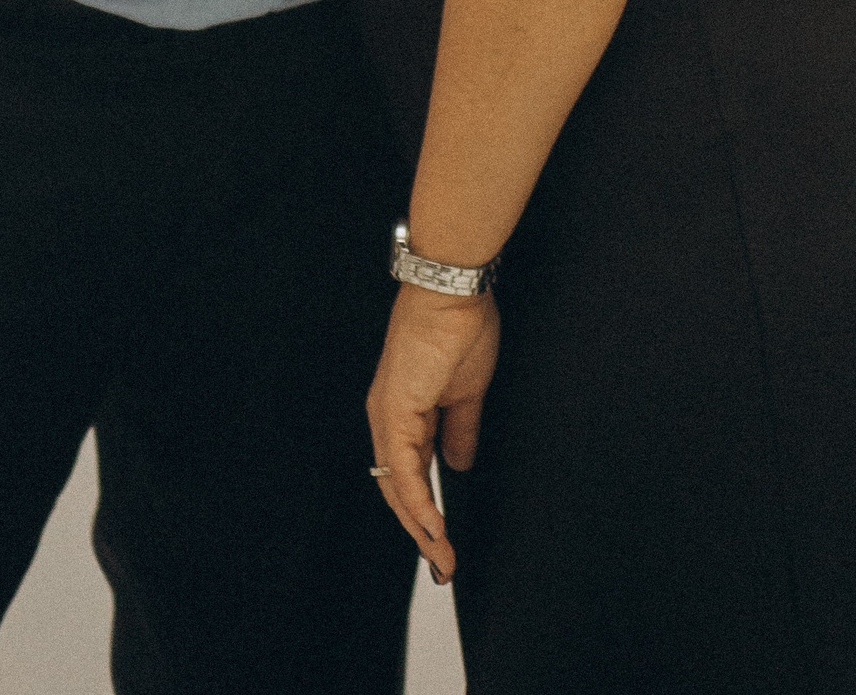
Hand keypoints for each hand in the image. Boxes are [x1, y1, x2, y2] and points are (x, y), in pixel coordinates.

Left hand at [366, 283, 500, 581]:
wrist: (452, 290)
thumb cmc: (460, 326)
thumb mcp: (467, 392)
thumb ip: (460, 431)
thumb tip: (458, 466)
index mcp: (405, 414)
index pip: (410, 476)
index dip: (425, 513)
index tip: (445, 545)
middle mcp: (388, 419)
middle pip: (399, 490)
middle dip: (422, 533)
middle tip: (444, 566)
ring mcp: (388, 416)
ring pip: (398, 487)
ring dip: (420, 527)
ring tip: (443, 558)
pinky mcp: (395, 411)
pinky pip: (405, 468)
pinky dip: (418, 502)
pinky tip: (433, 527)